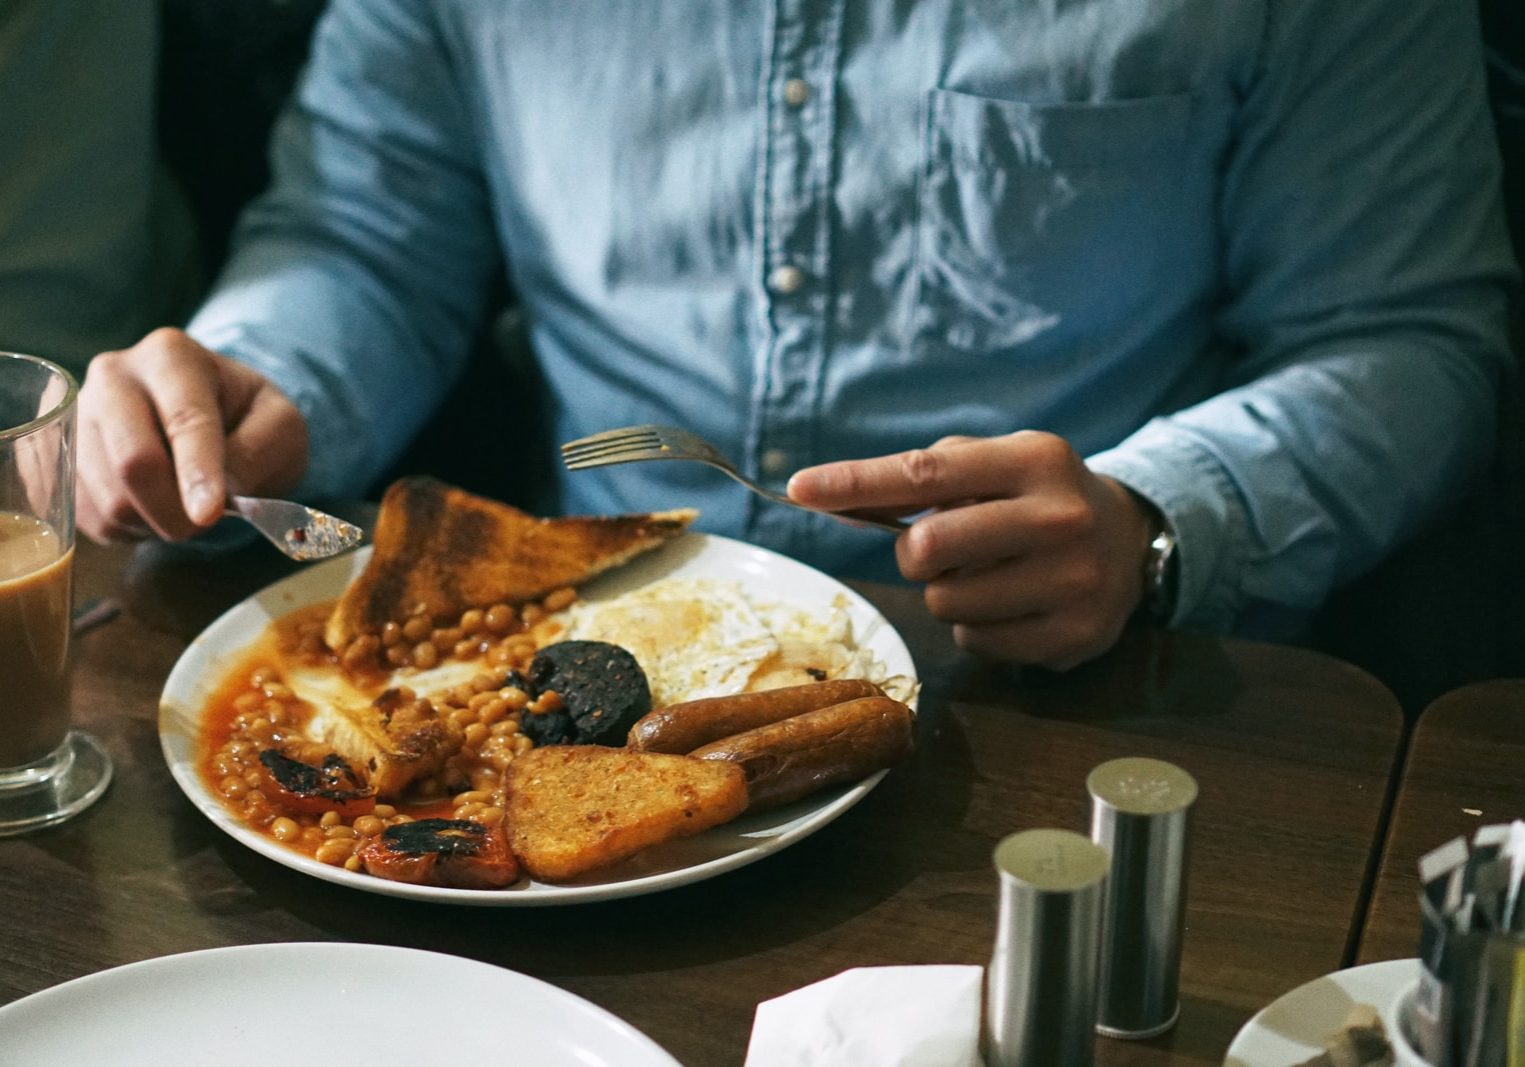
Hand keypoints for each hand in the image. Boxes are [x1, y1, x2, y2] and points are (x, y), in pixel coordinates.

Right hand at [77, 328, 309, 542]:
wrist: (206, 417)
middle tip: (204, 523)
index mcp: (172, 356)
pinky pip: (91, 516)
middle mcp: (113, 376)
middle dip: (175, 509)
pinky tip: (152, 507)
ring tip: (182, 504)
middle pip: (133, 461)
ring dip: (156, 522)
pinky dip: (130, 528)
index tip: (209, 514)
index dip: (198, 472)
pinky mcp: (60, 459)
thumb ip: (262, 451)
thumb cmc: (247, 419)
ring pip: (110, 498)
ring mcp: (77, 416)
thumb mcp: (280, 426)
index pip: (183, 420)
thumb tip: (222, 491)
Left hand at [787, 431, 1155, 669]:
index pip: (923, 474)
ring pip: (947, 603)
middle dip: (915, 553)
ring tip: (989, 574)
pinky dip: (978, 626)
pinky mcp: (1076, 633)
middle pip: (927, 547)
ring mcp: (1074, 580)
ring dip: (948, 593)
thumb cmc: (1034, 497)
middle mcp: (1059, 516)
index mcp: (1032, 459)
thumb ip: (917, 479)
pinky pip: (978, 641)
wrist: (1130, 540)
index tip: (801, 488)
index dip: (855, 483)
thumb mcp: (992, 466)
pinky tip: (1014, 604)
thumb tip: (829, 500)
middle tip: (942, 548)